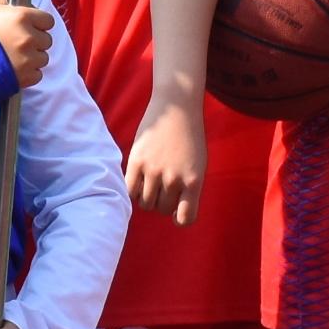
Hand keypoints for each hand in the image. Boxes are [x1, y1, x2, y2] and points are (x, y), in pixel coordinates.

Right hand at [0, 0, 50, 88]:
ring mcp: (29, 58)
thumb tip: (13, 3)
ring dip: (33, 57)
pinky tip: (16, 68)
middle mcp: (29, 37)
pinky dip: (29, 72)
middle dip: (36, 41)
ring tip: (16, 57)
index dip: (40, 23)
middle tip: (21, 42)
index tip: (33, 26)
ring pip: (43, 58)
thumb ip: (5, 2)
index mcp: (22, 17)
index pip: (48, 20)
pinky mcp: (26, 76)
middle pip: (46, 40)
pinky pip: (37, 74)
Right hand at [124, 103, 204, 227]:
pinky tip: (138, 182)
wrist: (176, 109)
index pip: (186, 218)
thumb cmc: (189, 138)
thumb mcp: (198, 165)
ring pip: (146, 204)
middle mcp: (174, 179)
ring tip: (150, 184)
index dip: (180, 219)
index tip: (177, 212)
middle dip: (162, 204)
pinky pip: (130, 191)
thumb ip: (188, 188)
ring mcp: (154, 171)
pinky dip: (133, 191)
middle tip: (162, 190)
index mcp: (194, 181)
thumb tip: (172, 211)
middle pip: (163, 210)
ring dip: (147, 198)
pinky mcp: (136, 161)